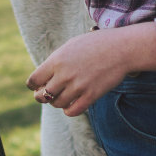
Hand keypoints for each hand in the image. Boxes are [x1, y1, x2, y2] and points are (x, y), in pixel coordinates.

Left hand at [27, 22, 155, 115]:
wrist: (121, 48)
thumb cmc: (96, 44)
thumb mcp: (71, 46)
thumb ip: (56, 61)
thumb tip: (44, 76)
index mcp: (56, 60)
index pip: (33, 81)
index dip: (34, 86)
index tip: (38, 86)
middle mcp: (64, 74)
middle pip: (42, 96)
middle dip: (42, 97)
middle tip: (47, 94)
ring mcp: (78, 86)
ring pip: (56, 104)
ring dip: (57, 102)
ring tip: (63, 97)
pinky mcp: (91, 95)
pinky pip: (72, 111)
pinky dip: (68, 110)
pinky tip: (72, 104)